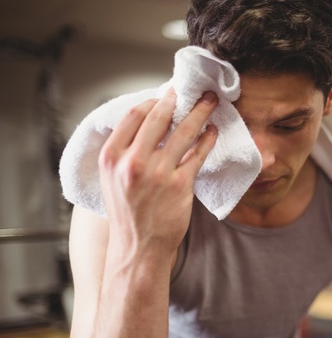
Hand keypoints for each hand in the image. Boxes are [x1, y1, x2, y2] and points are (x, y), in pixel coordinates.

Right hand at [98, 88, 217, 256]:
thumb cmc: (128, 212)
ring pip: (183, 132)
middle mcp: (133, 162)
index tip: (167, 95)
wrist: (139, 247)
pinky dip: (208, 139)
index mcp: (111, 156)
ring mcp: (158, 173)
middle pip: (160, 117)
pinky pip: (198, 154)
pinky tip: (213, 131)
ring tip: (211, 101)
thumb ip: (125, 151)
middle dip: (179, 99)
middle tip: (193, 90)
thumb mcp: (113, 178)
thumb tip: (148, 121)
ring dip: (200, 112)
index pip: (134, 115)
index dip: (154, 101)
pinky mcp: (180, 185)